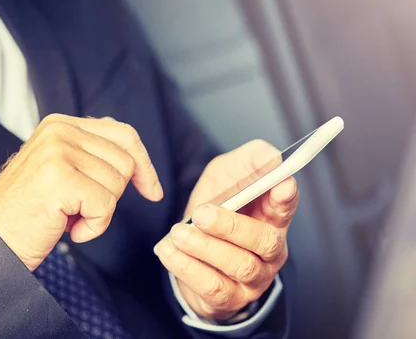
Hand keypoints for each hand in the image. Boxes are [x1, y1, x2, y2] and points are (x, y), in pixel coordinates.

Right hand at [0, 114, 162, 270]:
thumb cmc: (30, 212)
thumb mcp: (61, 169)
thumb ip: (91, 153)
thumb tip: (136, 159)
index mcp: (61, 124)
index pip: (123, 133)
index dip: (144, 164)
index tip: (152, 190)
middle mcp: (59, 131)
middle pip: (125, 162)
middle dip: (113, 195)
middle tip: (80, 208)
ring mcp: (58, 152)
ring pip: (118, 185)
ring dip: (100, 213)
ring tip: (68, 217)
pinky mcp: (60, 178)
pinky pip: (106, 206)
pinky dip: (94, 227)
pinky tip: (68, 229)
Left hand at [153, 140, 298, 320]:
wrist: (190, 250)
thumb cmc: (214, 207)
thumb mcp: (226, 175)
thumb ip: (248, 161)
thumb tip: (272, 155)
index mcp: (272, 217)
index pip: (286, 207)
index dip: (285, 198)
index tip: (281, 185)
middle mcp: (270, 251)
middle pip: (264, 241)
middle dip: (231, 226)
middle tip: (201, 214)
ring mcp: (253, 278)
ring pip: (240, 266)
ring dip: (205, 247)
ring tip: (178, 233)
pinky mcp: (229, 299)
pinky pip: (213, 287)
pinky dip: (188, 268)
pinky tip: (168, 251)